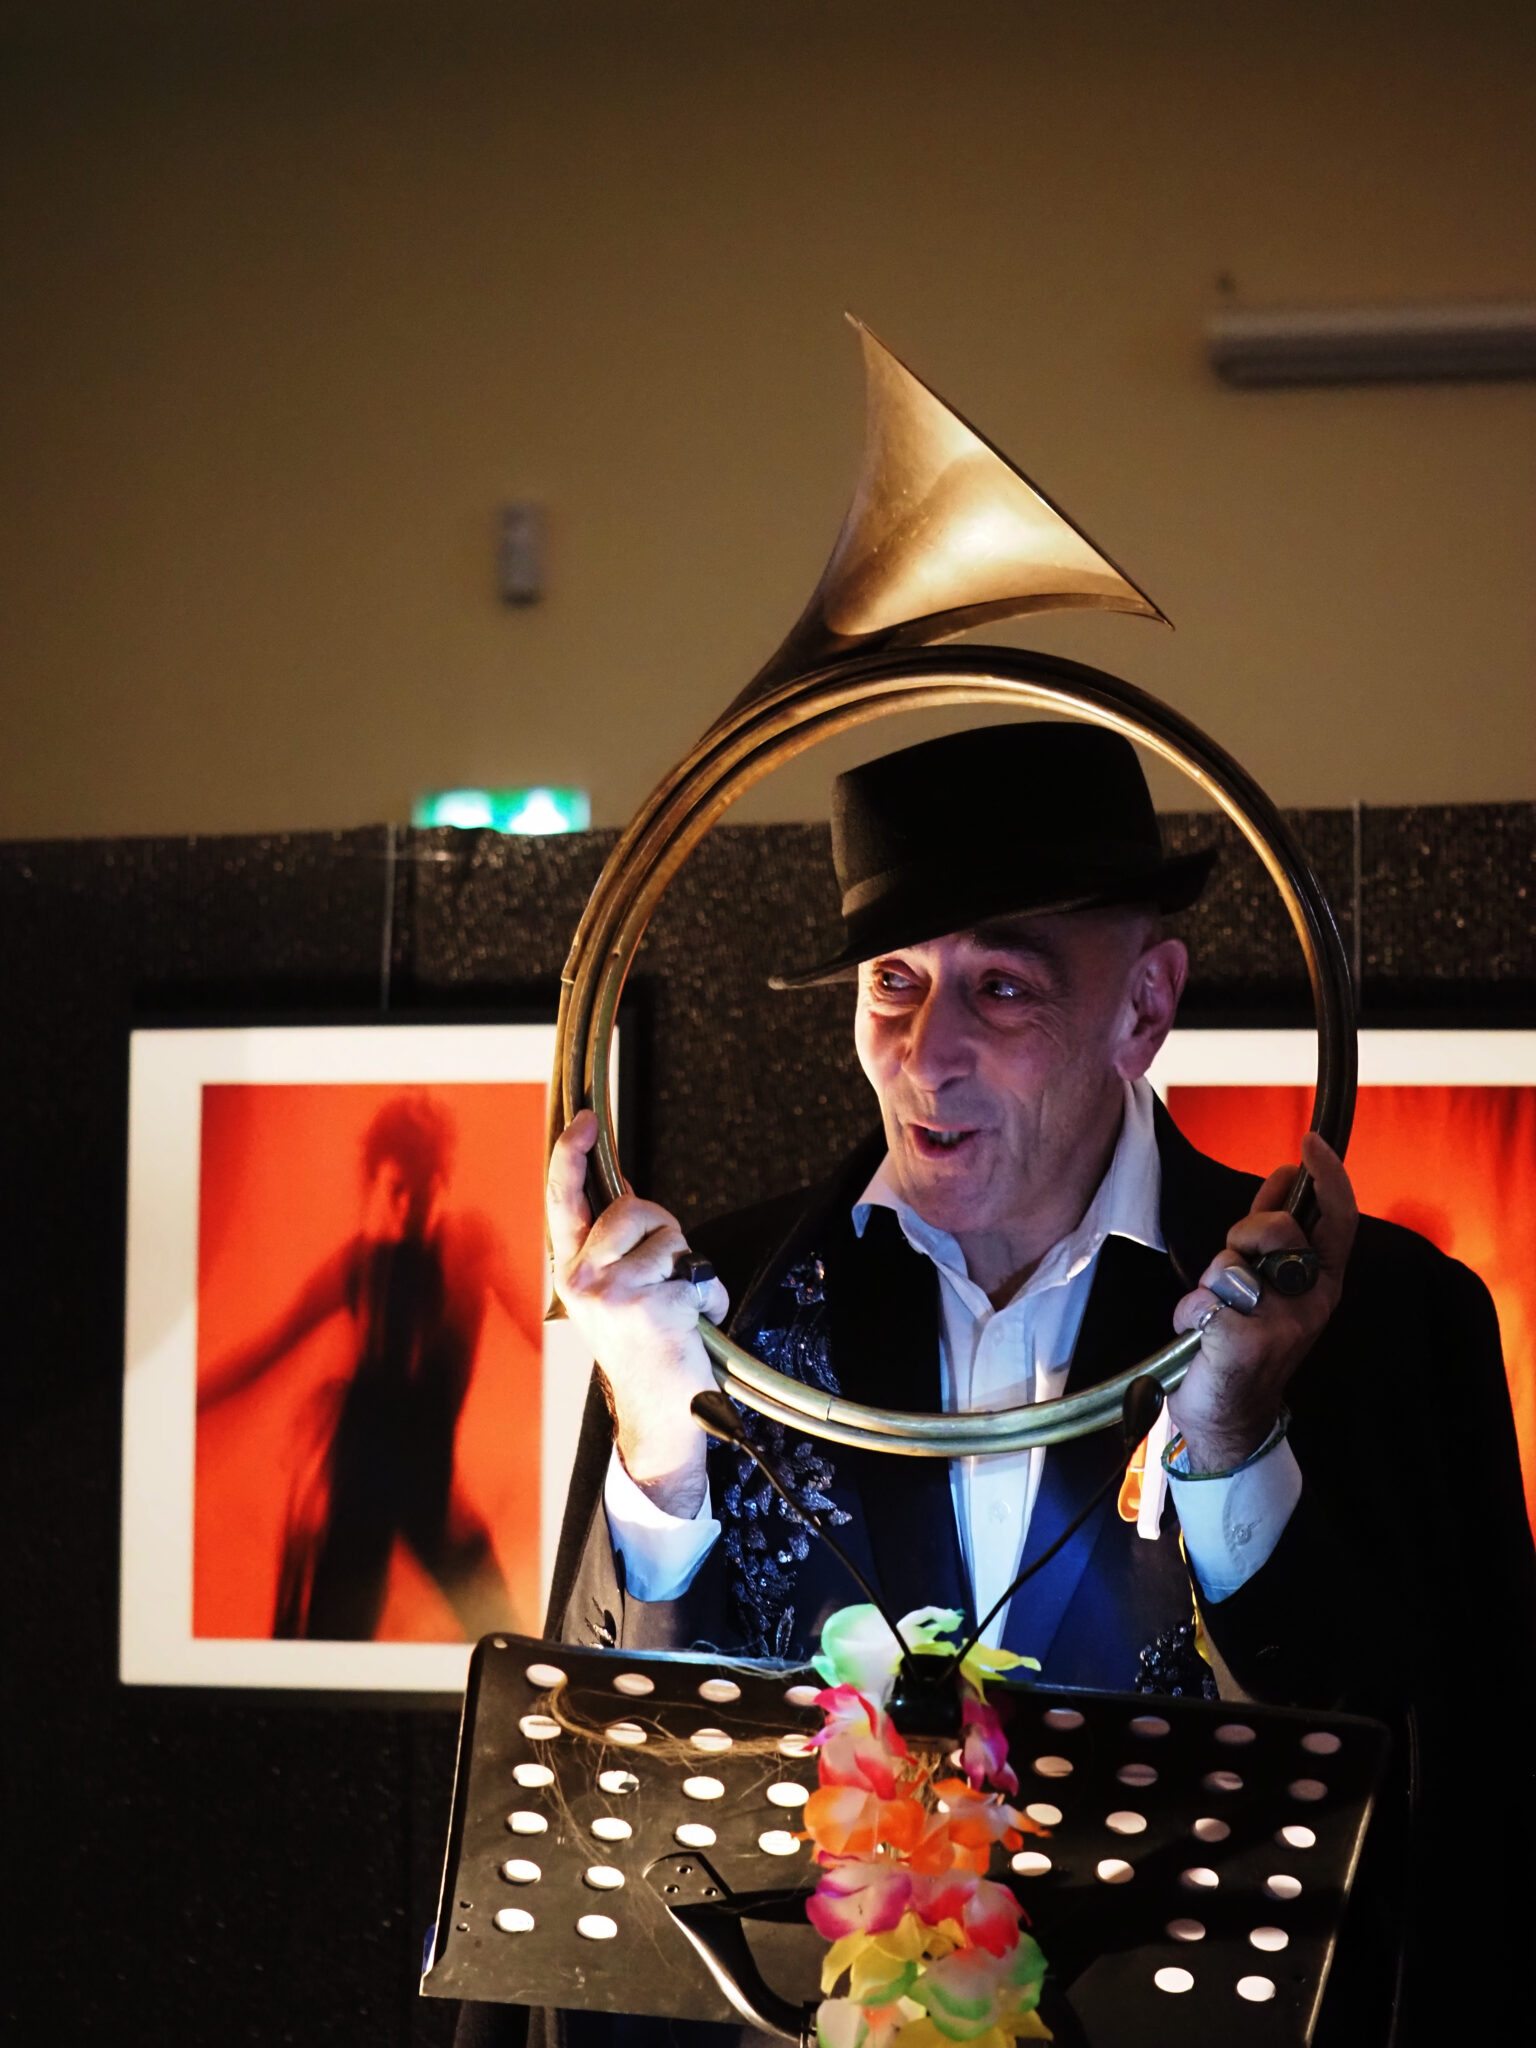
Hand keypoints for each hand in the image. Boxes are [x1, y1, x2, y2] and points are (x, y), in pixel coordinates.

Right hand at [546, 1109, 730, 1514]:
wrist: (659, 1413)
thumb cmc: (644, 1349)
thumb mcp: (615, 1292)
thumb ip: (615, 1243)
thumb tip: (621, 1187)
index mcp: (571, 1271)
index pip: (563, 1201)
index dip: (570, 1153)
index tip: (584, 1119)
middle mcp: (583, 1278)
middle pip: (634, 1207)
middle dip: (663, 1230)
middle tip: (666, 1277)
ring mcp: (615, 1291)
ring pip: (671, 1236)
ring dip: (689, 1268)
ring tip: (678, 1308)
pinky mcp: (652, 1303)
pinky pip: (698, 1272)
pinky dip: (710, 1297)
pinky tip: (694, 1328)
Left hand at [1168, 1132, 1357, 1471]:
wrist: (1228, 1419)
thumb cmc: (1242, 1345)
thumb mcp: (1265, 1282)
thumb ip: (1271, 1232)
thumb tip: (1284, 1175)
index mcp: (1321, 1284)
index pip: (1338, 1220)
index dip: (1328, 1177)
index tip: (1310, 1144)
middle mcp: (1310, 1302)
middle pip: (1278, 1228)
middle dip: (1245, 1230)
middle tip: (1232, 1262)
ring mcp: (1281, 1324)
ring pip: (1231, 1265)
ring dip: (1208, 1284)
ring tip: (1214, 1316)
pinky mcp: (1245, 1344)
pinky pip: (1202, 1301)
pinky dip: (1188, 1315)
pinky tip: (1198, 1341)